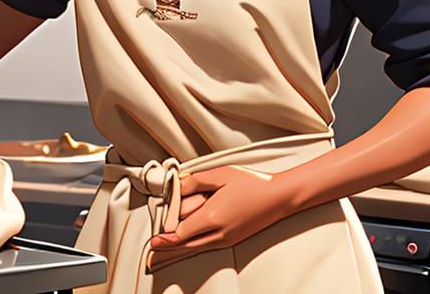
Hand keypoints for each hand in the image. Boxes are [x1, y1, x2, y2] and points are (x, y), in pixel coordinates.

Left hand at [146, 165, 291, 271]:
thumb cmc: (252, 183)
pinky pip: (206, 248)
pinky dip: (192, 248)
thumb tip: (178, 186)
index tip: (154, 238)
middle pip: (186, 246)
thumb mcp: (221, 175)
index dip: (166, 235)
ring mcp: (226, 240)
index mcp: (213, 217)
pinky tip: (187, 246)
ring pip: (195, 250)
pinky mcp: (232, 240)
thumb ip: (196, 181)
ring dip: (178, 251)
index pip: (181, 232)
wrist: (278, 198)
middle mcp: (218, 233)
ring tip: (163, 254)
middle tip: (151, 253)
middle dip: (167, 249)